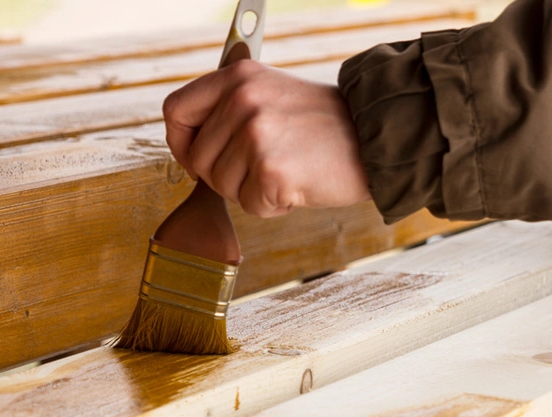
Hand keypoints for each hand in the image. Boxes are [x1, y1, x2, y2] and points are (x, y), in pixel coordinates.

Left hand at [163, 60, 370, 217]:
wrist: (376, 138)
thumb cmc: (326, 127)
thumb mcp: (272, 94)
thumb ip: (229, 108)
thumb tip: (188, 141)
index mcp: (237, 77)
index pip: (175, 110)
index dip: (181, 142)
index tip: (199, 158)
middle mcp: (242, 100)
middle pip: (197, 159)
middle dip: (225, 176)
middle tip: (265, 166)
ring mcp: (255, 134)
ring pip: (221, 186)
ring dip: (252, 191)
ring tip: (288, 170)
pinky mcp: (271, 169)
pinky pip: (250, 205)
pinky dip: (273, 205)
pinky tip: (298, 185)